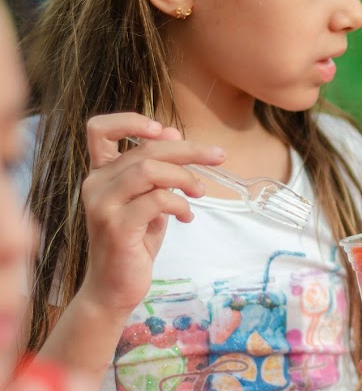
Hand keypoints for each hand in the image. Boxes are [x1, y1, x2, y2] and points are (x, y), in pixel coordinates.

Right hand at [78, 112, 224, 315]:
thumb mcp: (150, 199)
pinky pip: (157, 200)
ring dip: (185, 177)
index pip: (99, 129)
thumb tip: (173, 132)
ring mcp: (103, 205)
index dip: (130, 121)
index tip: (163, 129)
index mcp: (101, 173)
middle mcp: (95, 184)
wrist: (114, 288)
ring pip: (150, 169)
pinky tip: (187, 217)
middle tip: (218, 156)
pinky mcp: (116, 226)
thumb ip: (158, 168)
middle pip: (145, 149)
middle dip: (189, 150)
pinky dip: (180, 204)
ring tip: (200, 192)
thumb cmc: (134, 242)